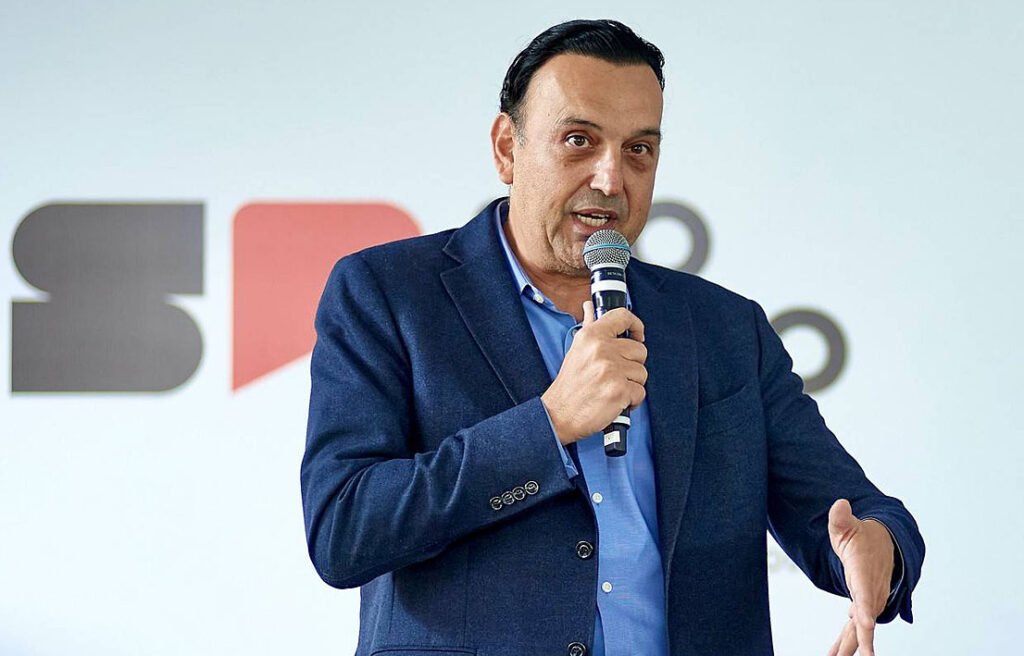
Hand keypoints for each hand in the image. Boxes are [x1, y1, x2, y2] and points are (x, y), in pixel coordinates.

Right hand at [541, 301, 645, 444]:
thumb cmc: (569, 384)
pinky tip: (616, 401)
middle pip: (640, 350)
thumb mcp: (576, 349)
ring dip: (632, 384)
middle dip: (632, 365)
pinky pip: (640, 392)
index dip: (636, 325)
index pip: (623, 316)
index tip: (637, 335)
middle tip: (616, 374)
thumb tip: (590, 307)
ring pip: (642, 373)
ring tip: (613, 389)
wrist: (558, 414)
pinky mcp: (619, 390)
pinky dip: (632, 401)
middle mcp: (602, 349)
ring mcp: (612, 370)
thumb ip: (588, 326)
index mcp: (592, 336)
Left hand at [826, 499, 894, 655]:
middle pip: (866, 618)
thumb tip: (839, 504)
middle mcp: (870, 591)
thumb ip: (841, 518)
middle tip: (863, 655)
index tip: (864, 620)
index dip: (866, 607)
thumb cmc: (862, 536)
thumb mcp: (848, 525)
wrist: (883, 544)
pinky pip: (856, 627)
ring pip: (860, 627)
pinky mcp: (863, 606)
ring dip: (851, 645)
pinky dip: (849, 642)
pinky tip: (836, 654)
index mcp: (866, 572)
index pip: (866, 592)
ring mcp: (868, 601)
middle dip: (863, 637)